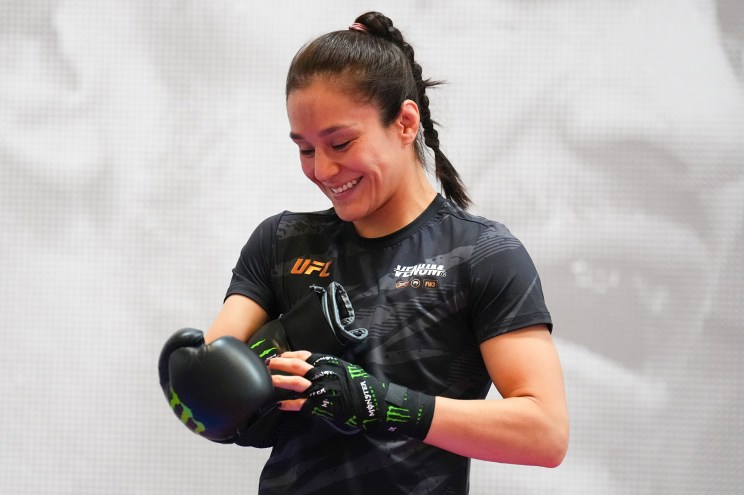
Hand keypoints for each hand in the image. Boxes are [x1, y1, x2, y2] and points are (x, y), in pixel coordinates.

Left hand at [268, 351, 434, 438]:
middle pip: (297, 365)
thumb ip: (330, 366)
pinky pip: (302, 404)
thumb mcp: (346, 368)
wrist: (374, 401)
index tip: (280, 355)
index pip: (306, 354)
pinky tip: (280, 405)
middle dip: (280, 363)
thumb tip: (315, 365)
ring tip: (268, 380)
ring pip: (297, 382)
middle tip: (267, 363)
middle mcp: (325, 373)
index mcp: (330, 362)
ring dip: (281, 380)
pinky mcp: (323, 405)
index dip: (290, 354)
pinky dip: (290, 404)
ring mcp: (323, 389)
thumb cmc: (362, 385)